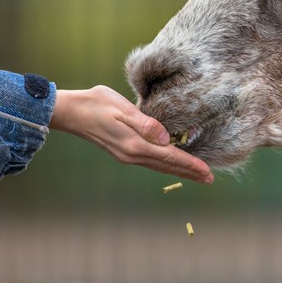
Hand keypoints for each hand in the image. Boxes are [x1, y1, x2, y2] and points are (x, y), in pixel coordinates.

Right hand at [49, 85, 213, 183]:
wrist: (71, 112)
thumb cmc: (97, 104)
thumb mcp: (122, 109)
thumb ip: (146, 124)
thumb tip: (166, 138)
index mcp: (135, 144)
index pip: (170, 157)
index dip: (190, 164)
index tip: (207, 171)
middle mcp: (132, 154)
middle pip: (167, 166)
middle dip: (190, 172)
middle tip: (210, 179)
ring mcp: (127, 155)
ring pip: (159, 166)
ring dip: (179, 170)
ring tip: (196, 174)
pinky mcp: (123, 152)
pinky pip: (151, 162)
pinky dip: (166, 165)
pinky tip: (171, 164)